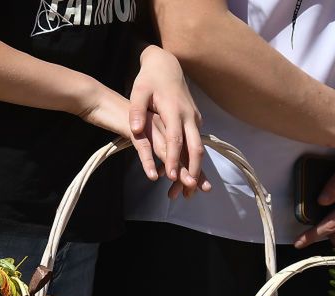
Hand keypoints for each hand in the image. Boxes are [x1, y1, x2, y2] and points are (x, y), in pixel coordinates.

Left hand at [129, 45, 209, 197]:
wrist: (166, 65)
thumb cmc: (149, 80)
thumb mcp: (138, 92)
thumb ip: (136, 111)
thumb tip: (135, 130)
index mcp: (175, 110)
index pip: (176, 139)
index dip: (174, 158)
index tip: (171, 176)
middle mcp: (188, 116)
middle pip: (195, 147)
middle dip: (194, 170)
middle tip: (189, 190)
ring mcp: (194, 118)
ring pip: (199, 147)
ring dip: (196, 169)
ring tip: (190, 190)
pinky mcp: (193, 121)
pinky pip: (195, 143)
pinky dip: (192, 160)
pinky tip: (185, 174)